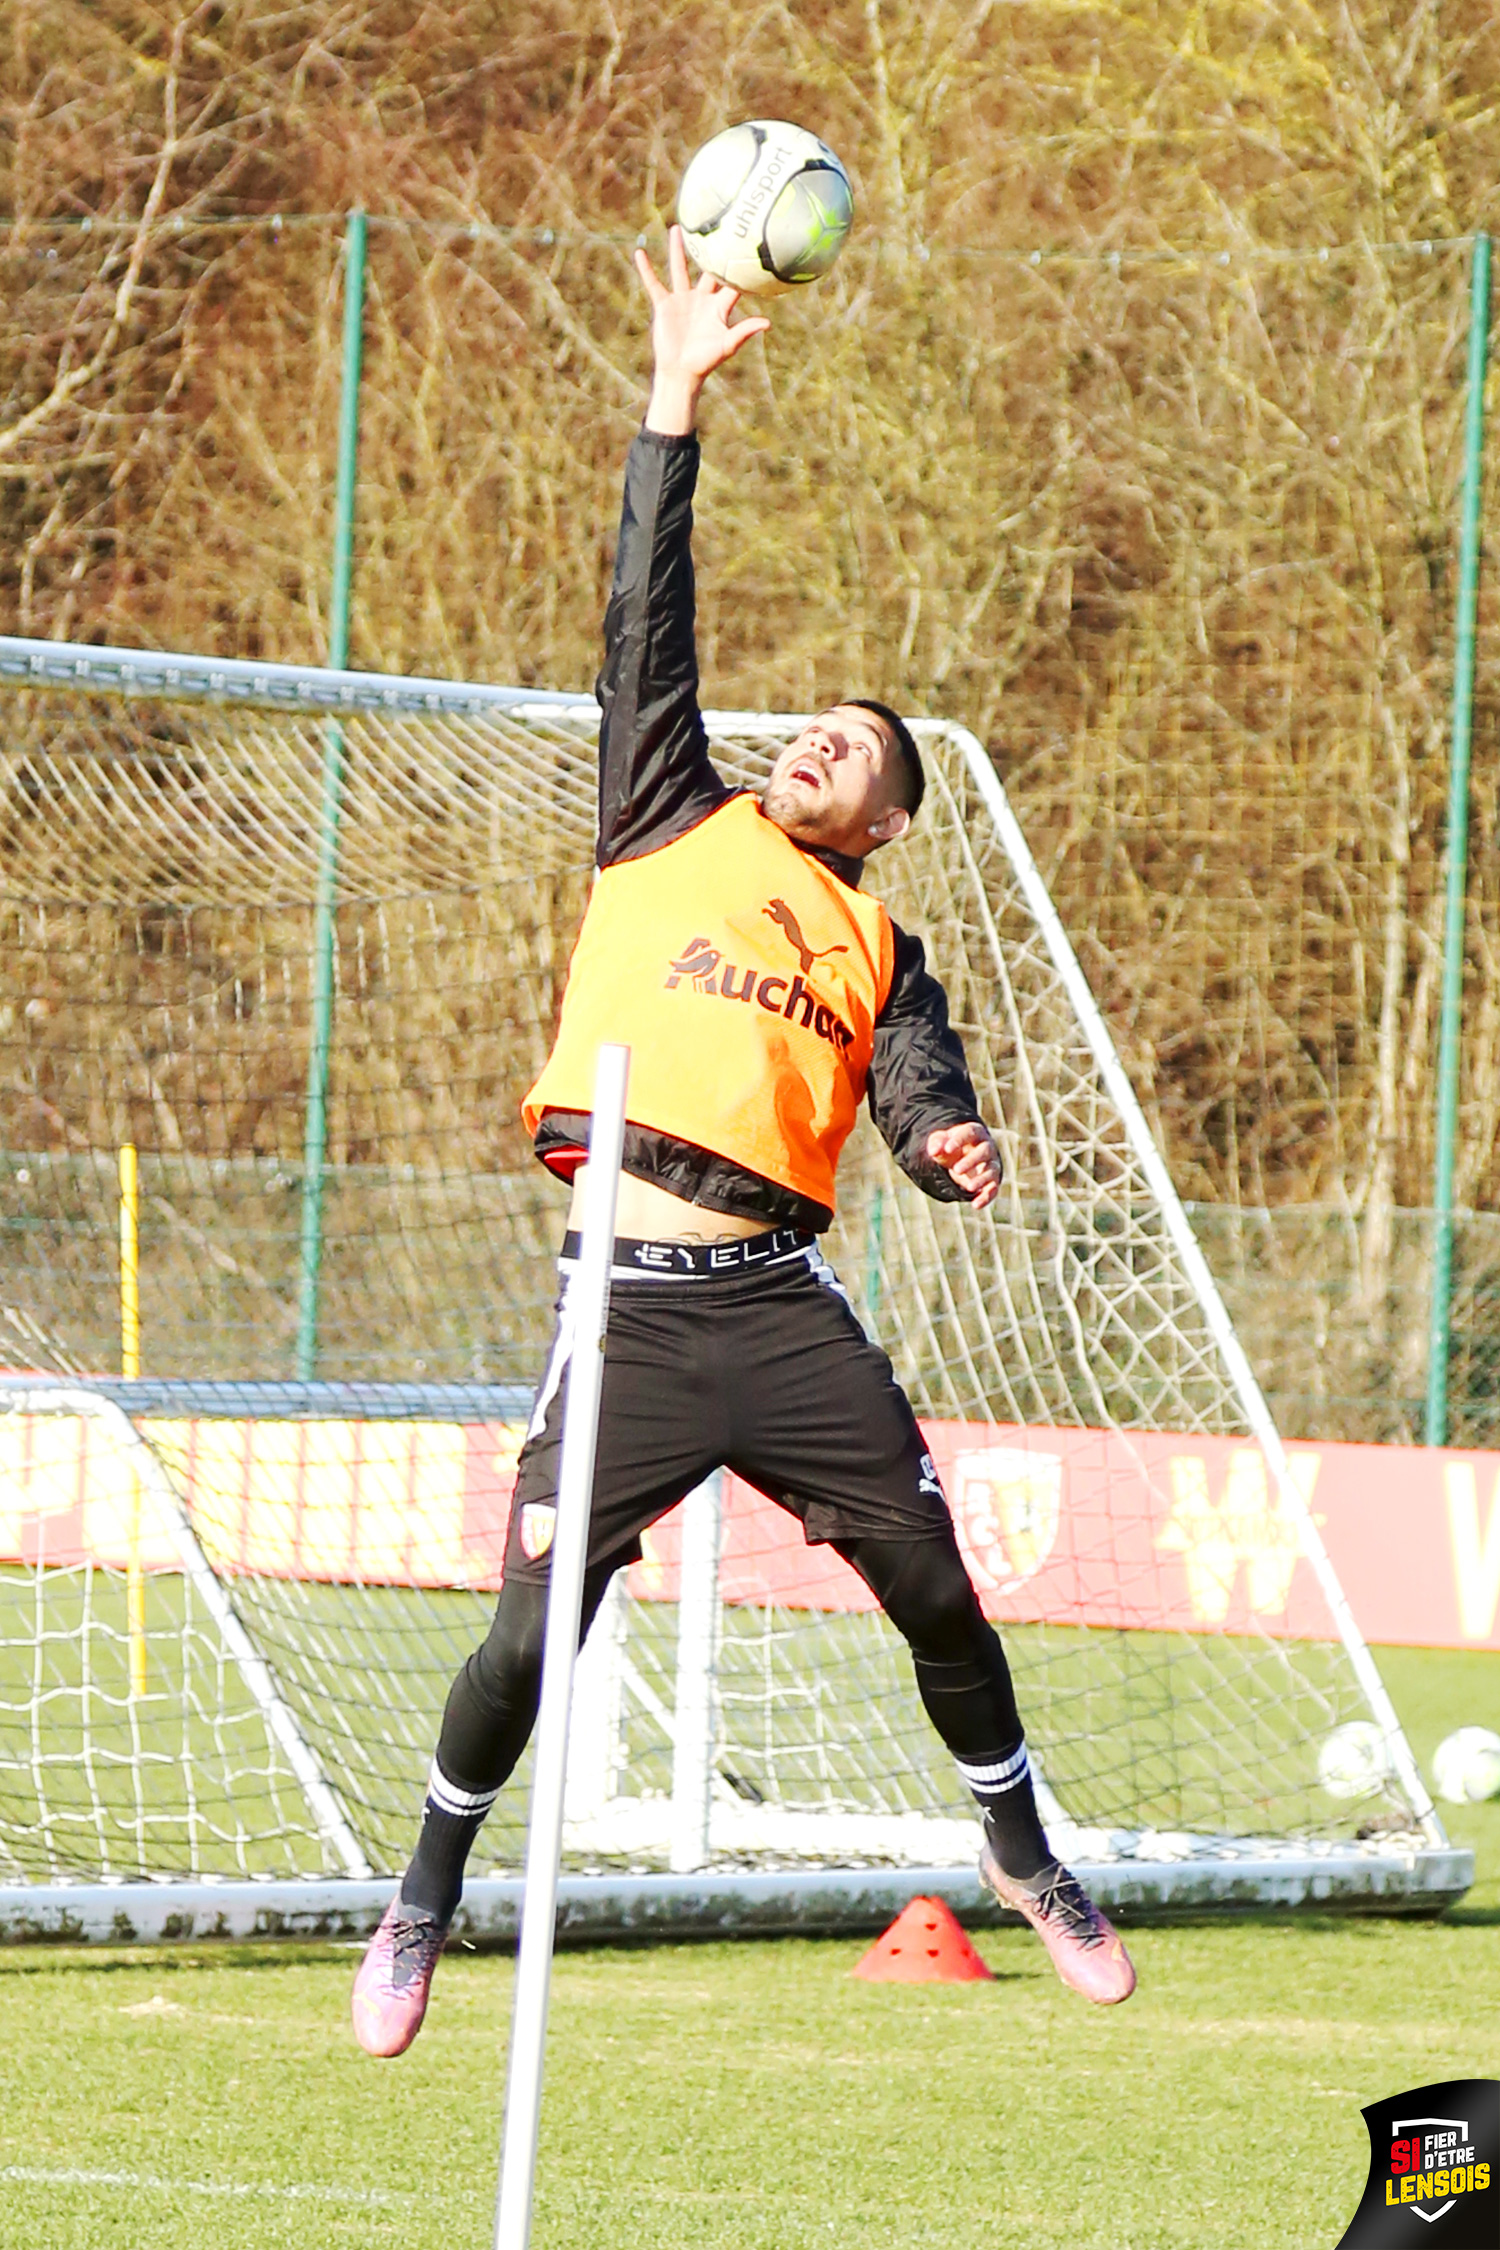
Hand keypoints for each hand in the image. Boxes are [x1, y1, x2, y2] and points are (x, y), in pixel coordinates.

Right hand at [635, 224, 770, 434]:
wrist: (681, 372)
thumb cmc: (706, 361)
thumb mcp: (727, 344)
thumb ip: (745, 331)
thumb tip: (768, 323)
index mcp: (718, 306)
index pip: (730, 282)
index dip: (738, 266)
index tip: (745, 244)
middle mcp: (701, 299)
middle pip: (705, 268)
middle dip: (708, 250)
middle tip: (714, 225)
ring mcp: (682, 300)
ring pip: (679, 269)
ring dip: (677, 250)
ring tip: (677, 228)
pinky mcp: (665, 305)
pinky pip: (654, 283)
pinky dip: (646, 269)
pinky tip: (639, 253)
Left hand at [925, 1122, 1000, 1210]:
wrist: (961, 1156)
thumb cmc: (950, 1145)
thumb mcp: (941, 1141)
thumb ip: (937, 1143)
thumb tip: (934, 1151)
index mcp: (975, 1132)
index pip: (970, 1132)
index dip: (960, 1140)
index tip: (947, 1149)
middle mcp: (987, 1147)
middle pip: (984, 1151)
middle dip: (971, 1161)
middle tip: (956, 1169)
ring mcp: (992, 1164)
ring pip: (991, 1170)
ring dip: (981, 1179)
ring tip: (969, 1187)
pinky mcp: (992, 1181)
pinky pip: (993, 1189)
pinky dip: (986, 1197)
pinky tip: (976, 1205)